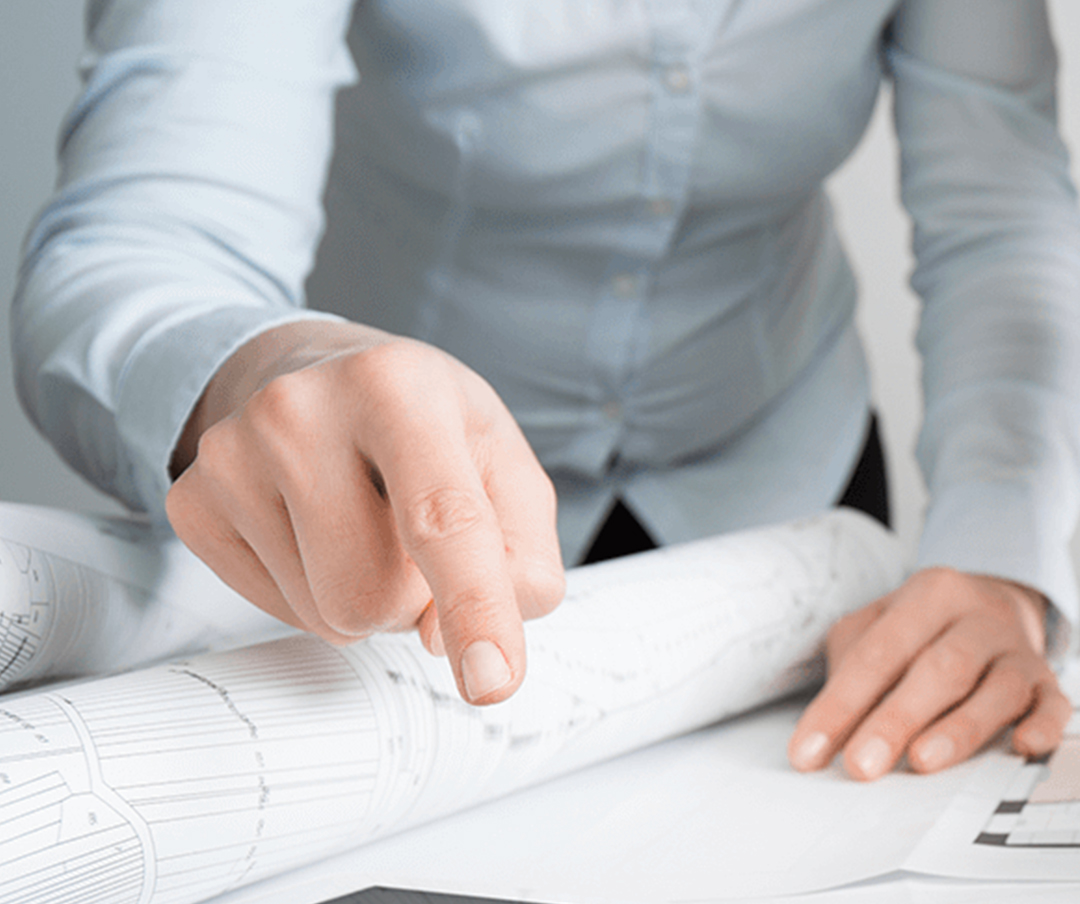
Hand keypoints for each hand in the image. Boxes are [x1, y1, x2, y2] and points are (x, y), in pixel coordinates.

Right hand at [166, 320, 564, 704]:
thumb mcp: (506, 468)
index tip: (491, 681)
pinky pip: (278, 614)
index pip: (443, 519)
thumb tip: (444, 637)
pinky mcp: (192, 502)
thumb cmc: (426, 426)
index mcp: (398, 386)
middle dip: (411, 596)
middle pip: (374, 595)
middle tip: (407, 531)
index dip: (475, 606)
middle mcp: (300, 409)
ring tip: (363, 522)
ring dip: (364, 597)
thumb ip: (521, 561)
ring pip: (327, 616)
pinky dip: (315, 594)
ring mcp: (231, 455)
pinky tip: (316, 528)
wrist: (323, 376)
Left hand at [787, 567, 1070, 779]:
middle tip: (860, 765)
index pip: (876, 654)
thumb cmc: (919, 630)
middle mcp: (976, 617)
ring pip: (994, 689)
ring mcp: (1017, 651)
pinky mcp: (1047, 683)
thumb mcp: (876, 628)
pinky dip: (1041, 727)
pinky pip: (1053, 705)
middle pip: (937, 669)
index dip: (839, 705)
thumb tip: (824, 735)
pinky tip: (1020, 747)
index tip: (808, 752)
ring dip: (958, 729)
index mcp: (927, 595)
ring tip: (921, 763)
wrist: (992, 604)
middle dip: (894, 720)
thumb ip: (851, 669)